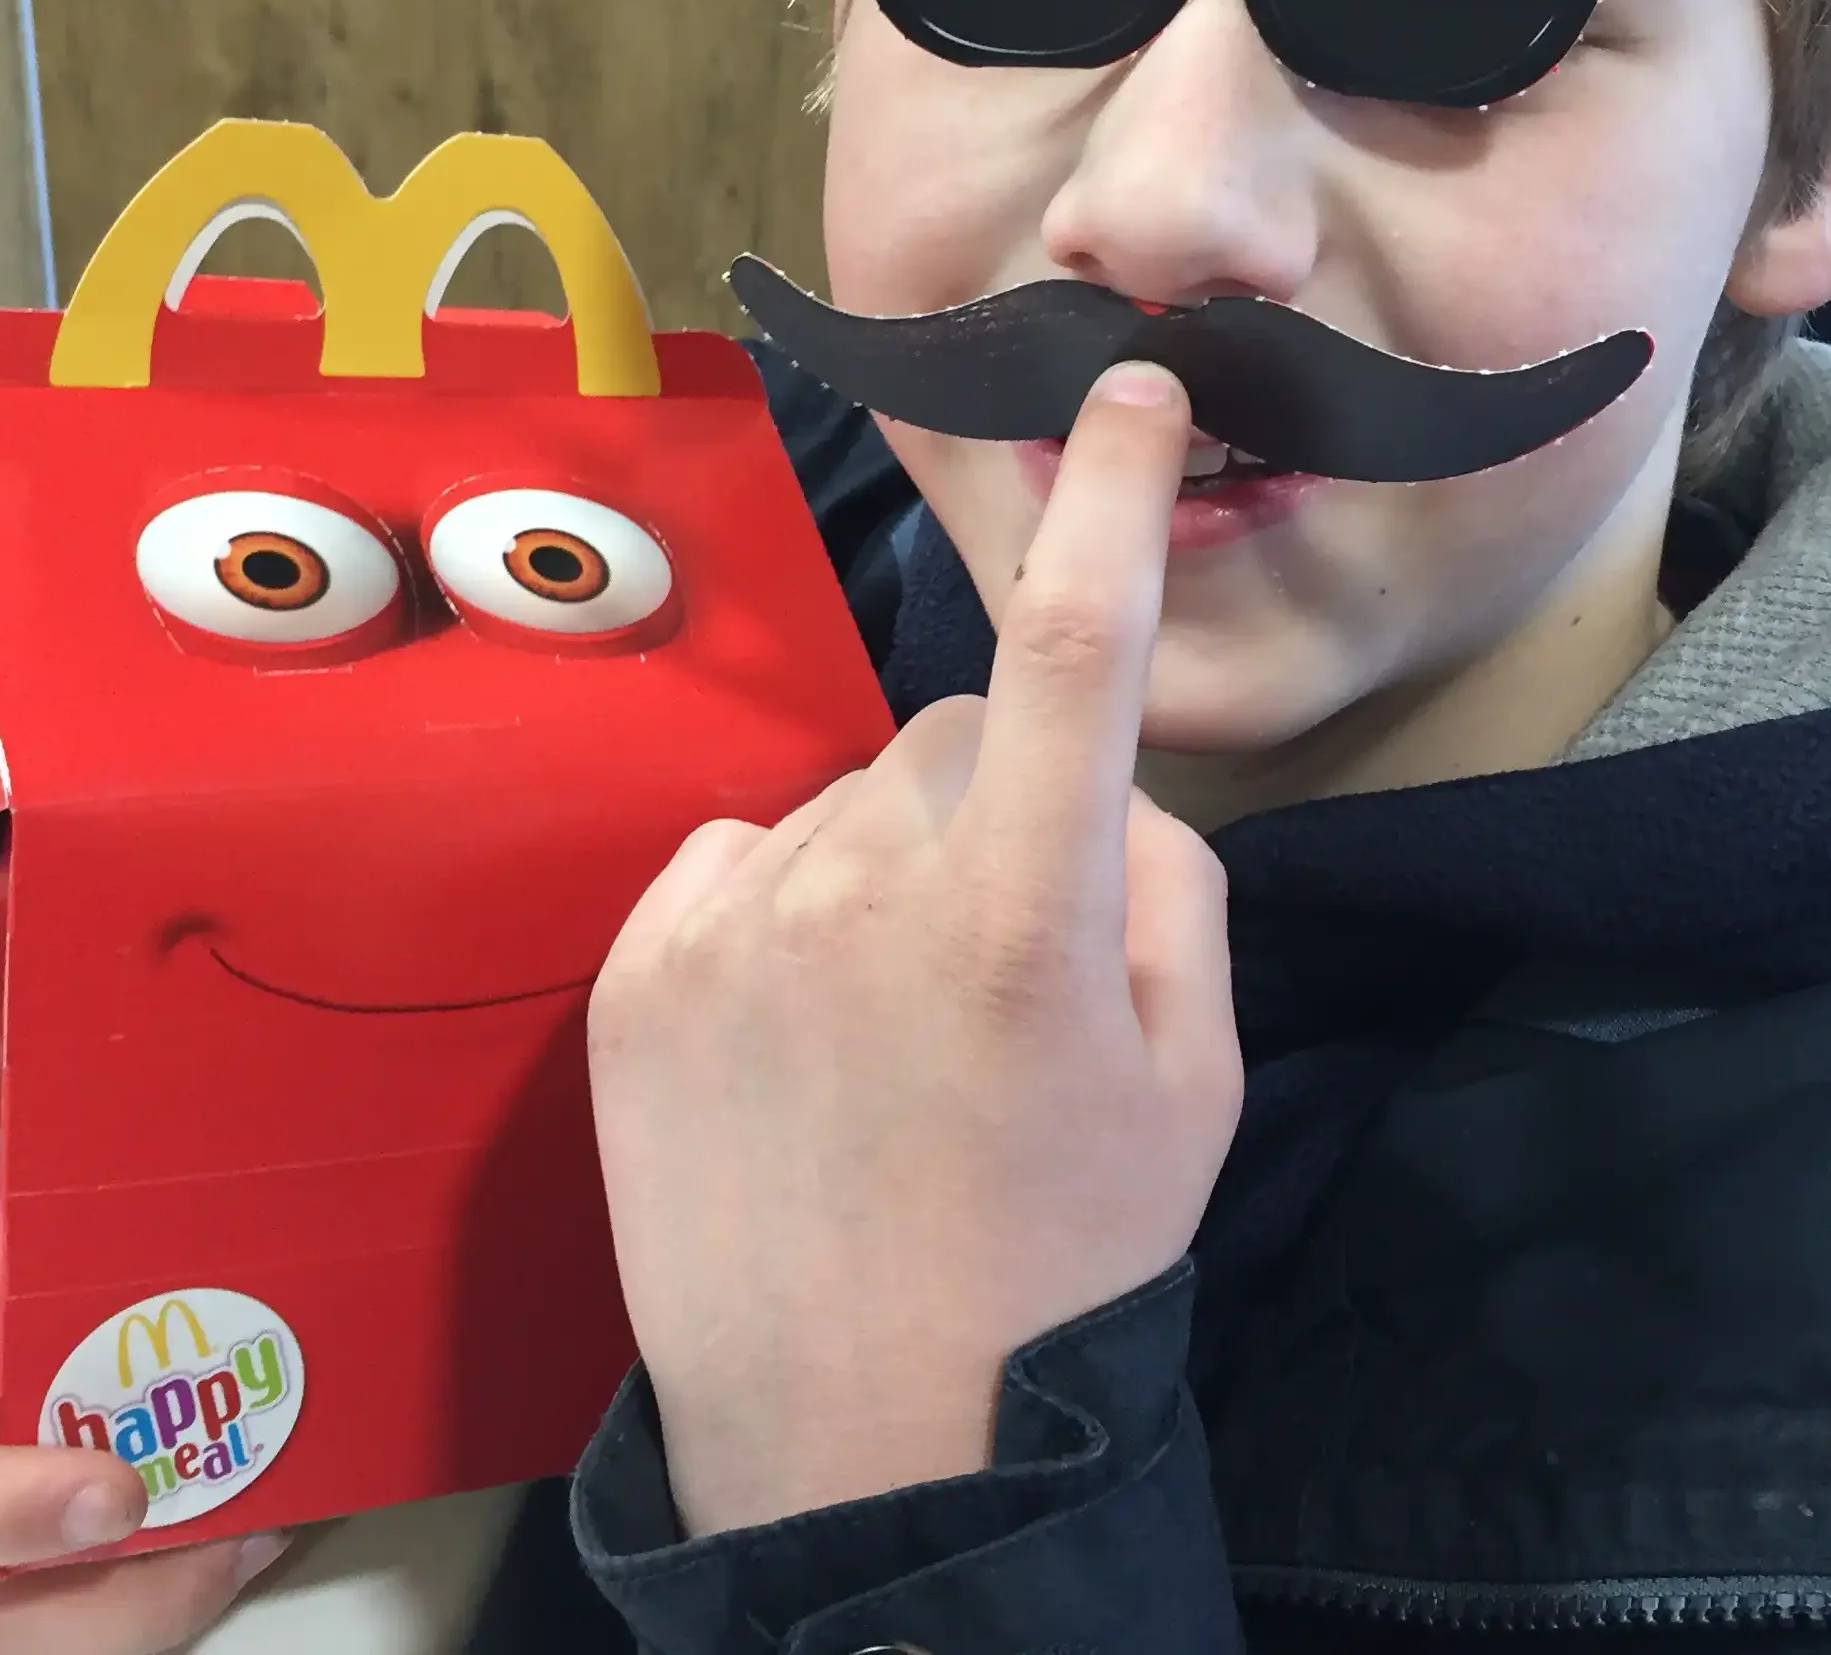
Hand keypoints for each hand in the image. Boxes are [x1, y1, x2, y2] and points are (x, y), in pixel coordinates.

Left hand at [588, 360, 1243, 1535]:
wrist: (859, 1444)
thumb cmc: (1060, 1265)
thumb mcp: (1192, 1082)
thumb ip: (1166, 883)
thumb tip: (1101, 780)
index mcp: (1026, 914)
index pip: (1077, 649)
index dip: (1112, 496)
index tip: (1131, 385)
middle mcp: (864, 887)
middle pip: (959, 732)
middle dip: (1001, 796)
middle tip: (1003, 956)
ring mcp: (732, 923)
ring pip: (848, 799)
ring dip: (886, 864)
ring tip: (888, 1031)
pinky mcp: (637, 968)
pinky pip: (741, 854)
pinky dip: (782, 904)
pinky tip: (796, 1033)